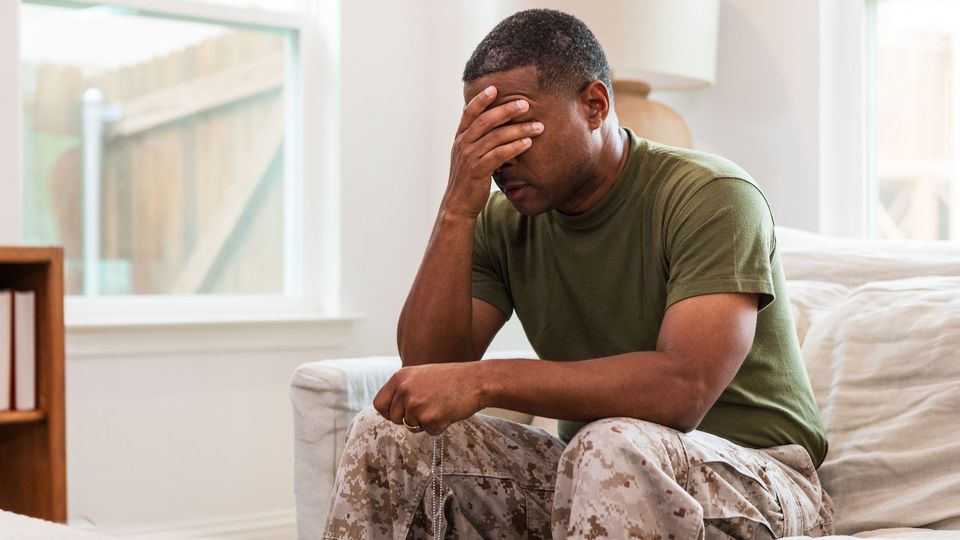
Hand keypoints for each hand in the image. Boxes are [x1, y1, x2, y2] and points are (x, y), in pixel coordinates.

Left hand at [372, 362, 485, 434]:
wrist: (475, 381)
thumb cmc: (451, 379)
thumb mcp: (420, 375)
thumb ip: (403, 389)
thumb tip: (390, 410)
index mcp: (400, 377)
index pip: (379, 403)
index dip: (388, 412)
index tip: (399, 413)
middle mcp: (404, 390)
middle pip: (395, 418)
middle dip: (409, 419)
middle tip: (428, 408)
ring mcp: (416, 405)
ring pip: (411, 426)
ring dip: (425, 422)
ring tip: (440, 406)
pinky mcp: (429, 419)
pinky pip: (428, 432)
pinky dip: (439, 426)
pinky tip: (448, 412)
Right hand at [442, 86, 544, 217]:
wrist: (459, 204)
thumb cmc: (468, 178)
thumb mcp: (468, 155)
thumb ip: (476, 138)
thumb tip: (488, 121)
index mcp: (460, 138)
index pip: (469, 113)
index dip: (481, 99)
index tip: (495, 88)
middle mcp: (463, 144)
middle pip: (485, 121)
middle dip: (506, 110)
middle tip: (525, 104)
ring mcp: (469, 157)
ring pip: (496, 137)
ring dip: (519, 129)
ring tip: (538, 126)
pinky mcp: (478, 171)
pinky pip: (499, 155)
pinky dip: (514, 147)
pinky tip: (528, 143)